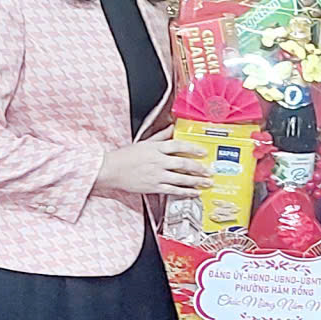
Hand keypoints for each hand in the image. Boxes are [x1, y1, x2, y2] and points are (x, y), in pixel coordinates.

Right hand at [98, 137, 212, 196]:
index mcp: (155, 148)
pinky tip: (194, 192)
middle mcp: (158, 161)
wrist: (110, 170)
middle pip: (183, 164)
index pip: (178, 146)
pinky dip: (185, 192)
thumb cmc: (125, 156)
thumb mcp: (143, 142)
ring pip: (181, 179)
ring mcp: (156, 175)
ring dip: (196, 181)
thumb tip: (172, 127)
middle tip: (209, 170)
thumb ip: (160, 136)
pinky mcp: (153, 187)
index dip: (192, 148)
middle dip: (199, 168)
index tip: (203, 152)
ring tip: (207, 182)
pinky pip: (173, 190)